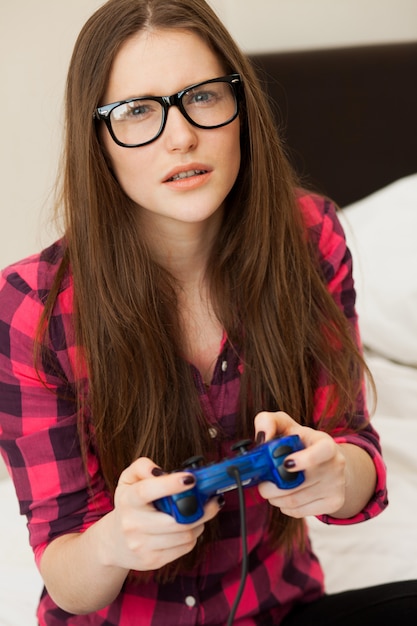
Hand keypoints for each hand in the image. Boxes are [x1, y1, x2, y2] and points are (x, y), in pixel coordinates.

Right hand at [105, 457, 221, 571]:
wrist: (115, 542)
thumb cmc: (129, 505)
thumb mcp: (129, 480)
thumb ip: (142, 467)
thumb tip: (159, 471)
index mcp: (129, 499)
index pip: (147, 490)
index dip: (170, 484)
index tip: (191, 479)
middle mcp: (132, 523)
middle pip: (175, 520)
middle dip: (200, 509)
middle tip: (212, 500)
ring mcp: (141, 545)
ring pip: (184, 535)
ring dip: (199, 523)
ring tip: (199, 513)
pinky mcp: (152, 561)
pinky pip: (184, 548)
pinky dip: (193, 536)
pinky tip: (189, 527)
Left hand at [254, 411, 347, 517]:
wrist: (327, 462)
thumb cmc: (300, 442)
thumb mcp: (284, 425)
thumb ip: (267, 422)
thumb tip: (261, 437)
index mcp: (325, 442)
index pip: (322, 450)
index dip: (305, 459)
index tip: (286, 463)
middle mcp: (335, 463)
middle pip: (299, 482)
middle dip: (271, 486)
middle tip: (263, 483)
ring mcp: (337, 485)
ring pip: (295, 500)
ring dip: (275, 498)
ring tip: (271, 490)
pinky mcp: (334, 502)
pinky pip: (300, 512)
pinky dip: (285, 507)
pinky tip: (284, 497)